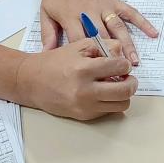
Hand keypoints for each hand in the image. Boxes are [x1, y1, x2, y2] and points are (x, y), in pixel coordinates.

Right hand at [15, 38, 137, 120]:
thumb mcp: (78, 46)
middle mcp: (85, 90)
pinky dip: (110, 102)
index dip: (125, 64)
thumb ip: (103, 46)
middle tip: (128, 78)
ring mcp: (85, 106)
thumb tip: (122, 54)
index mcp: (84, 69)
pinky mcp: (84, 116)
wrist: (31, 82)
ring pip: (121, 105)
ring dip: (123, 95)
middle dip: (132, 83)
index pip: (120, 67)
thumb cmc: (55, 62)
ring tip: (115, 85)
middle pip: (125, 91)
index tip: (121, 64)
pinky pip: (108, 111)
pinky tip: (102, 93)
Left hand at [39, 0, 157, 65]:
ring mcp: (104, 7)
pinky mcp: (114, 2)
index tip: (94, 75)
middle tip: (119, 73)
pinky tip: (153, 33)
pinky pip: (130, 13)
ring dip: (127, 45)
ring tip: (134, 61)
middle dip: (111, 56)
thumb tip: (47, 54)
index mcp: (71, 16)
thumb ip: (48, 34)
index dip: (87, 58)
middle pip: (102, 37)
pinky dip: (143, 22)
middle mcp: (90, 12)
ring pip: (118, 28)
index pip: (80, 41)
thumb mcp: (45, 11)